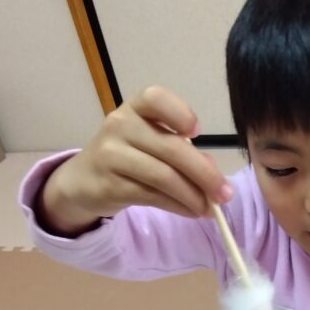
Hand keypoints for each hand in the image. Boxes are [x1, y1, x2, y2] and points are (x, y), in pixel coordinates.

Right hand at [37, 86, 233, 234]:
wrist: (83, 180)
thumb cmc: (128, 156)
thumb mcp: (152, 145)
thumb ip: (183, 151)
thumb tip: (213, 171)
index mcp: (135, 107)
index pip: (155, 98)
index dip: (179, 112)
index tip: (197, 132)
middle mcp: (120, 124)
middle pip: (171, 148)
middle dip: (205, 174)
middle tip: (225, 194)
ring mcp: (111, 154)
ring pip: (163, 176)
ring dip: (193, 196)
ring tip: (209, 208)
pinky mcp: (109, 184)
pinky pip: (151, 196)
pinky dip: (177, 206)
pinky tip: (191, 211)